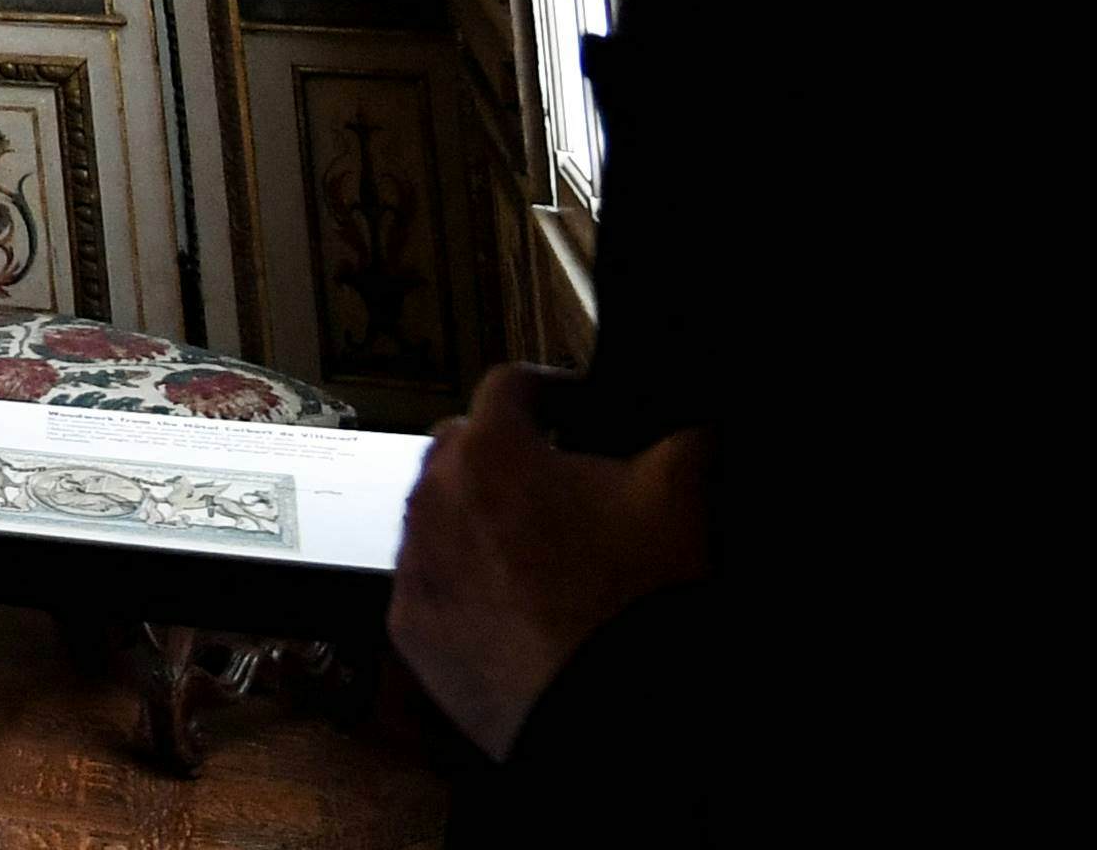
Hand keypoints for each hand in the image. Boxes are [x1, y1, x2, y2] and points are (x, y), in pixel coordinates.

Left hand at [389, 364, 711, 758]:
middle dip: (502, 452)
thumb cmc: (636, 598)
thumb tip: (687, 428)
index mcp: (491, 450)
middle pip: (460, 448)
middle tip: (551, 479)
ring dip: (474, 515)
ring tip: (532, 546)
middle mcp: (434, 497)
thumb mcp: (677, 494)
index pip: (508, 386)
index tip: (571, 405)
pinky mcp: (409, 625)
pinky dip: (460, 580)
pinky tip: (507, 601)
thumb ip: (680, 437)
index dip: (548, 390)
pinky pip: (429, 580)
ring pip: (436, 514)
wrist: (608, 711)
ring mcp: (415, 563)